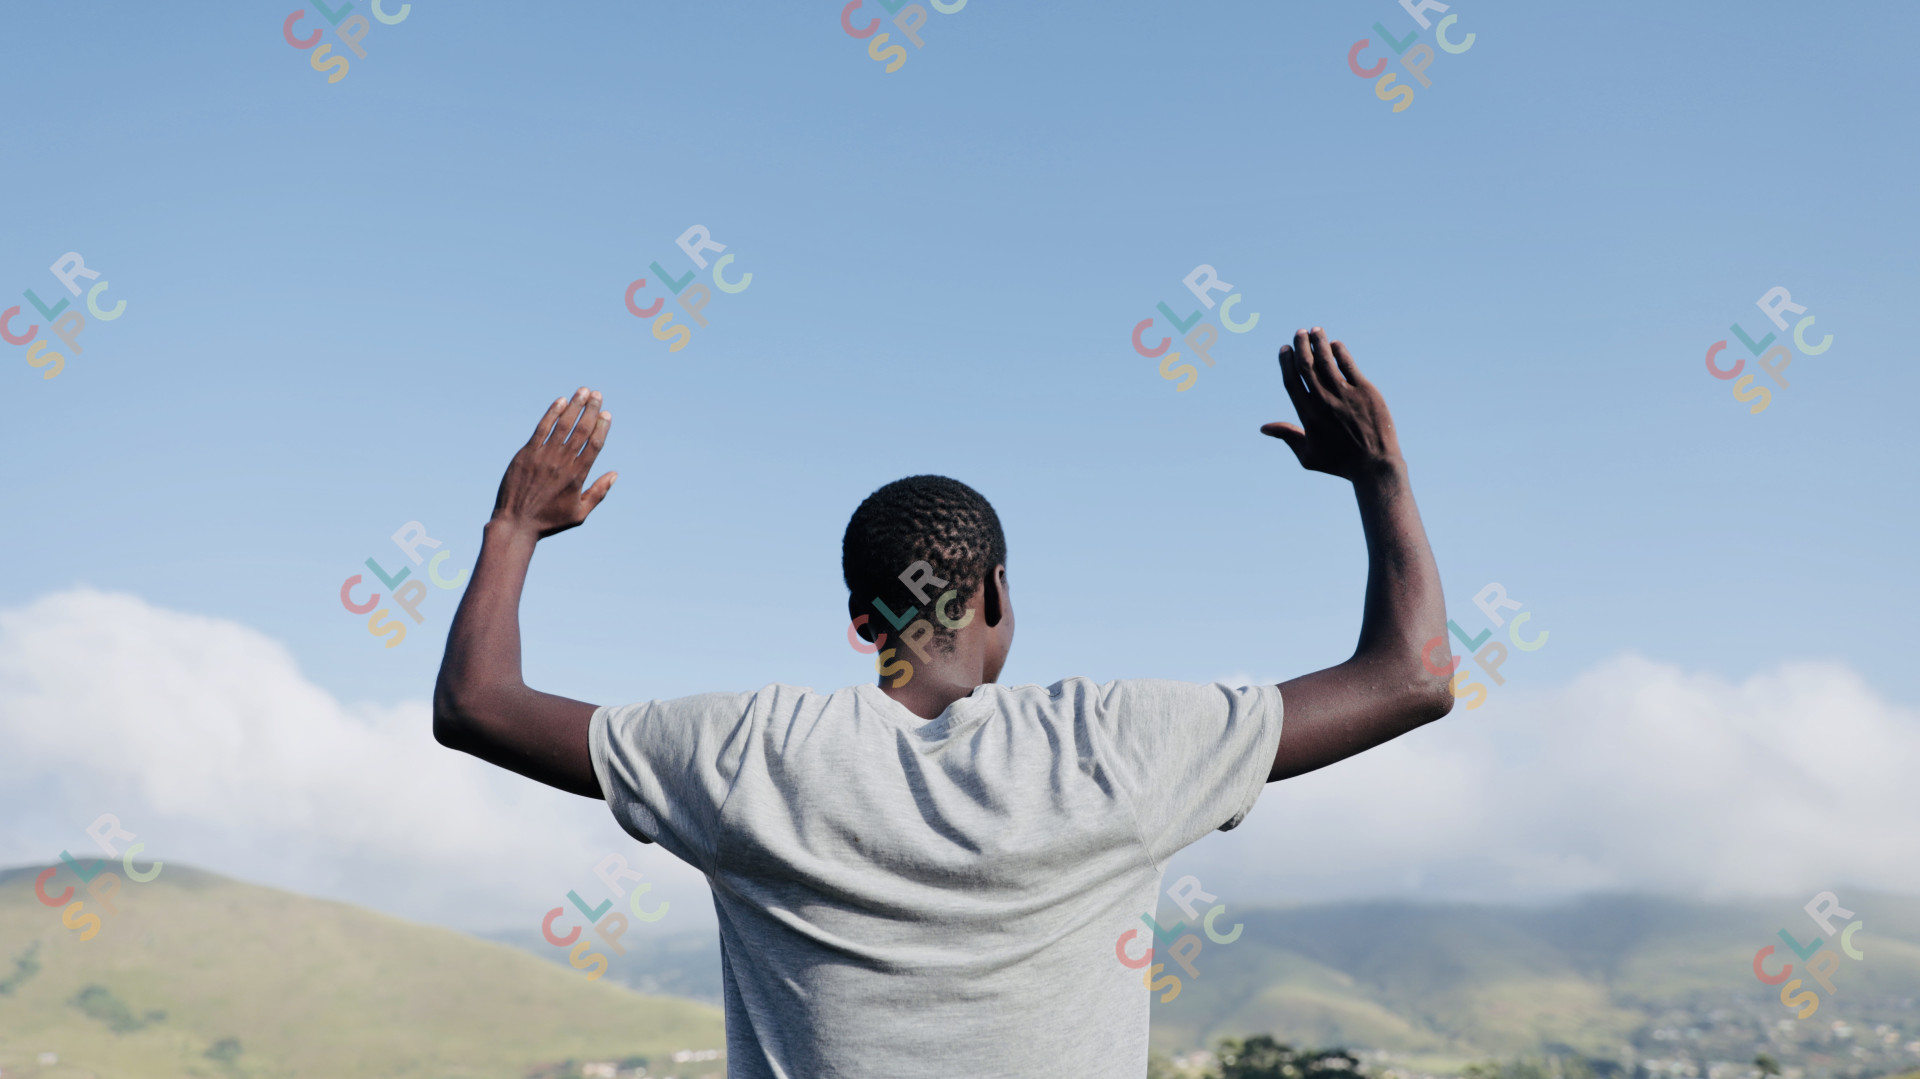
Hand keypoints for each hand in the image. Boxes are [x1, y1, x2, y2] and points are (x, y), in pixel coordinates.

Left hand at [491, 387, 615, 538]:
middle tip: (597, 394)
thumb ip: (599, 493)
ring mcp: (543, 457)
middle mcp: (562, 463)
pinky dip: (552, 413)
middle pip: (581, 430)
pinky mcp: (526, 454)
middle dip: (591, 410)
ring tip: (583, 391)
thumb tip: (615, 474)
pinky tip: (560, 401)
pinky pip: (541, 428)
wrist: (515, 523)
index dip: (602, 427)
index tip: (607, 414)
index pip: (594, 445)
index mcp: (577, 476)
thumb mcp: (580, 513)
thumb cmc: (549, 521)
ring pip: (562, 425)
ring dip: (574, 406)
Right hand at [1261, 328, 1403, 481]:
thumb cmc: (1339, 463)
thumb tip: (1264, 428)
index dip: (1286, 362)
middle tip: (1299, 333)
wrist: (1374, 465)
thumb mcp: (1308, 456)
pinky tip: (1335, 344)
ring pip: (1327, 361)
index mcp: (1308, 415)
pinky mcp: (1366, 391)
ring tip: (1315, 330)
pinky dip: (1340, 352)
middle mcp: (1324, 401)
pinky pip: (1349, 366)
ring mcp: (1345, 395)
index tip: (1285, 349)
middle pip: (1307, 366)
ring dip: (1319, 342)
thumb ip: (1287, 436)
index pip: (1292, 381)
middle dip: (1301, 346)